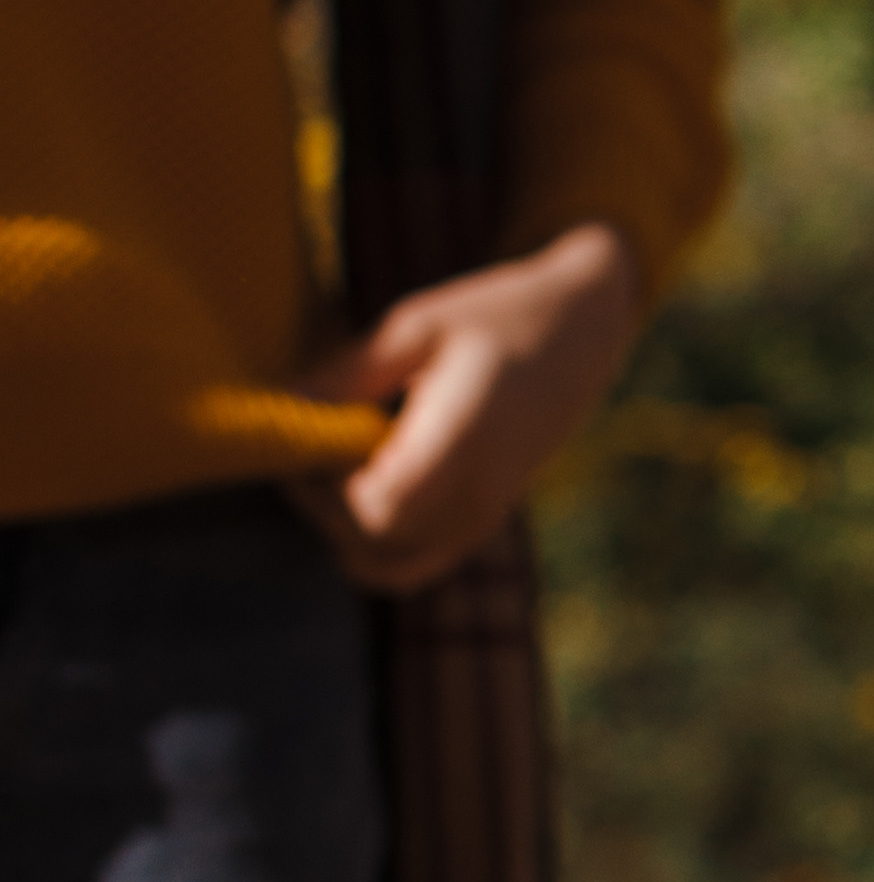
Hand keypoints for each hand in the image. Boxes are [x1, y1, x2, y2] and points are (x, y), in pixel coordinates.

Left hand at [289, 221, 638, 591]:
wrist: (580, 338)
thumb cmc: (496, 317)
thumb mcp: (418, 325)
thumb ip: (351, 371)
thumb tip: (285, 405)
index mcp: (462, 436)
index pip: (378, 504)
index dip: (325, 489)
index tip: (303, 445)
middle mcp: (479, 490)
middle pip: (377, 537)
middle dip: (325, 507)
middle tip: (305, 456)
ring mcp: (485, 514)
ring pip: (393, 562)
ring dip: (346, 531)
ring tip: (331, 474)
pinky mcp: (484, 522)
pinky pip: (416, 564)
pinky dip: (376, 548)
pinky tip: (359, 497)